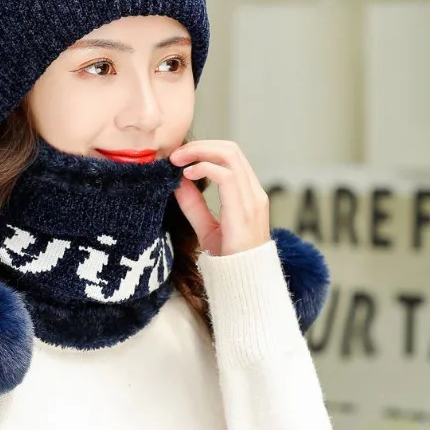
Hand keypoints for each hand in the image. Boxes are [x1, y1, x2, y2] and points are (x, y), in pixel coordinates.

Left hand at [169, 140, 270, 256]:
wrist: (244, 284)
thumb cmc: (229, 260)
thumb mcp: (207, 227)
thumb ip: (194, 204)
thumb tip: (178, 181)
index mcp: (249, 195)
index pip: (230, 157)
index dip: (204, 150)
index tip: (179, 157)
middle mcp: (254, 193)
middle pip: (231, 149)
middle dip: (200, 146)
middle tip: (175, 154)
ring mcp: (253, 199)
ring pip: (230, 155)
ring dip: (200, 152)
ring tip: (177, 160)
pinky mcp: (245, 209)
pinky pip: (227, 175)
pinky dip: (205, 167)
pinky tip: (188, 174)